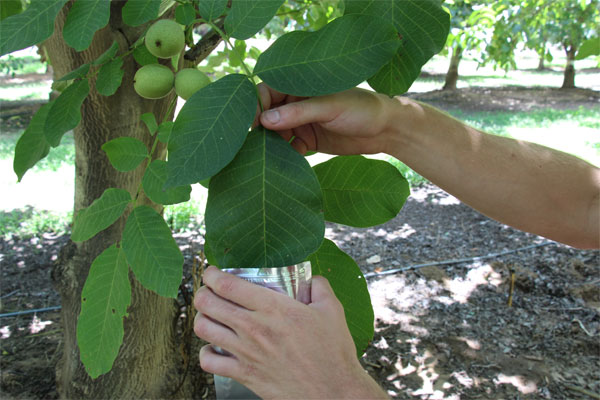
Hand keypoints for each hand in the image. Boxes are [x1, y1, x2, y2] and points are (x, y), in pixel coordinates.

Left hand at [193, 266, 386, 398]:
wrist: (332, 392)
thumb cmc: (333, 353)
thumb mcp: (332, 310)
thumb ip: (320, 287)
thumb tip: (312, 279)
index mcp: (273, 307)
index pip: (227, 284)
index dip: (211, 274)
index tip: (211, 272)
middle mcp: (254, 328)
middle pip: (207, 303)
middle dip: (202, 292)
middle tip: (208, 291)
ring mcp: (246, 352)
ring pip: (203, 329)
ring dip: (202, 318)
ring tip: (209, 315)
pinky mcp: (244, 374)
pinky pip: (209, 362)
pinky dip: (206, 352)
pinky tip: (214, 347)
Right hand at [256, 83, 396, 155]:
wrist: (386, 130)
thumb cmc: (362, 108)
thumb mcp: (330, 107)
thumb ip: (299, 112)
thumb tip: (265, 120)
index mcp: (300, 84)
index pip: (268, 91)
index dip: (256, 105)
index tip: (253, 123)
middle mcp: (297, 102)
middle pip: (268, 114)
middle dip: (261, 128)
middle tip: (256, 145)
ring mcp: (301, 122)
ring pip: (276, 133)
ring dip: (271, 144)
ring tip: (268, 157)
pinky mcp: (308, 140)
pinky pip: (288, 148)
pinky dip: (286, 155)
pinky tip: (288, 163)